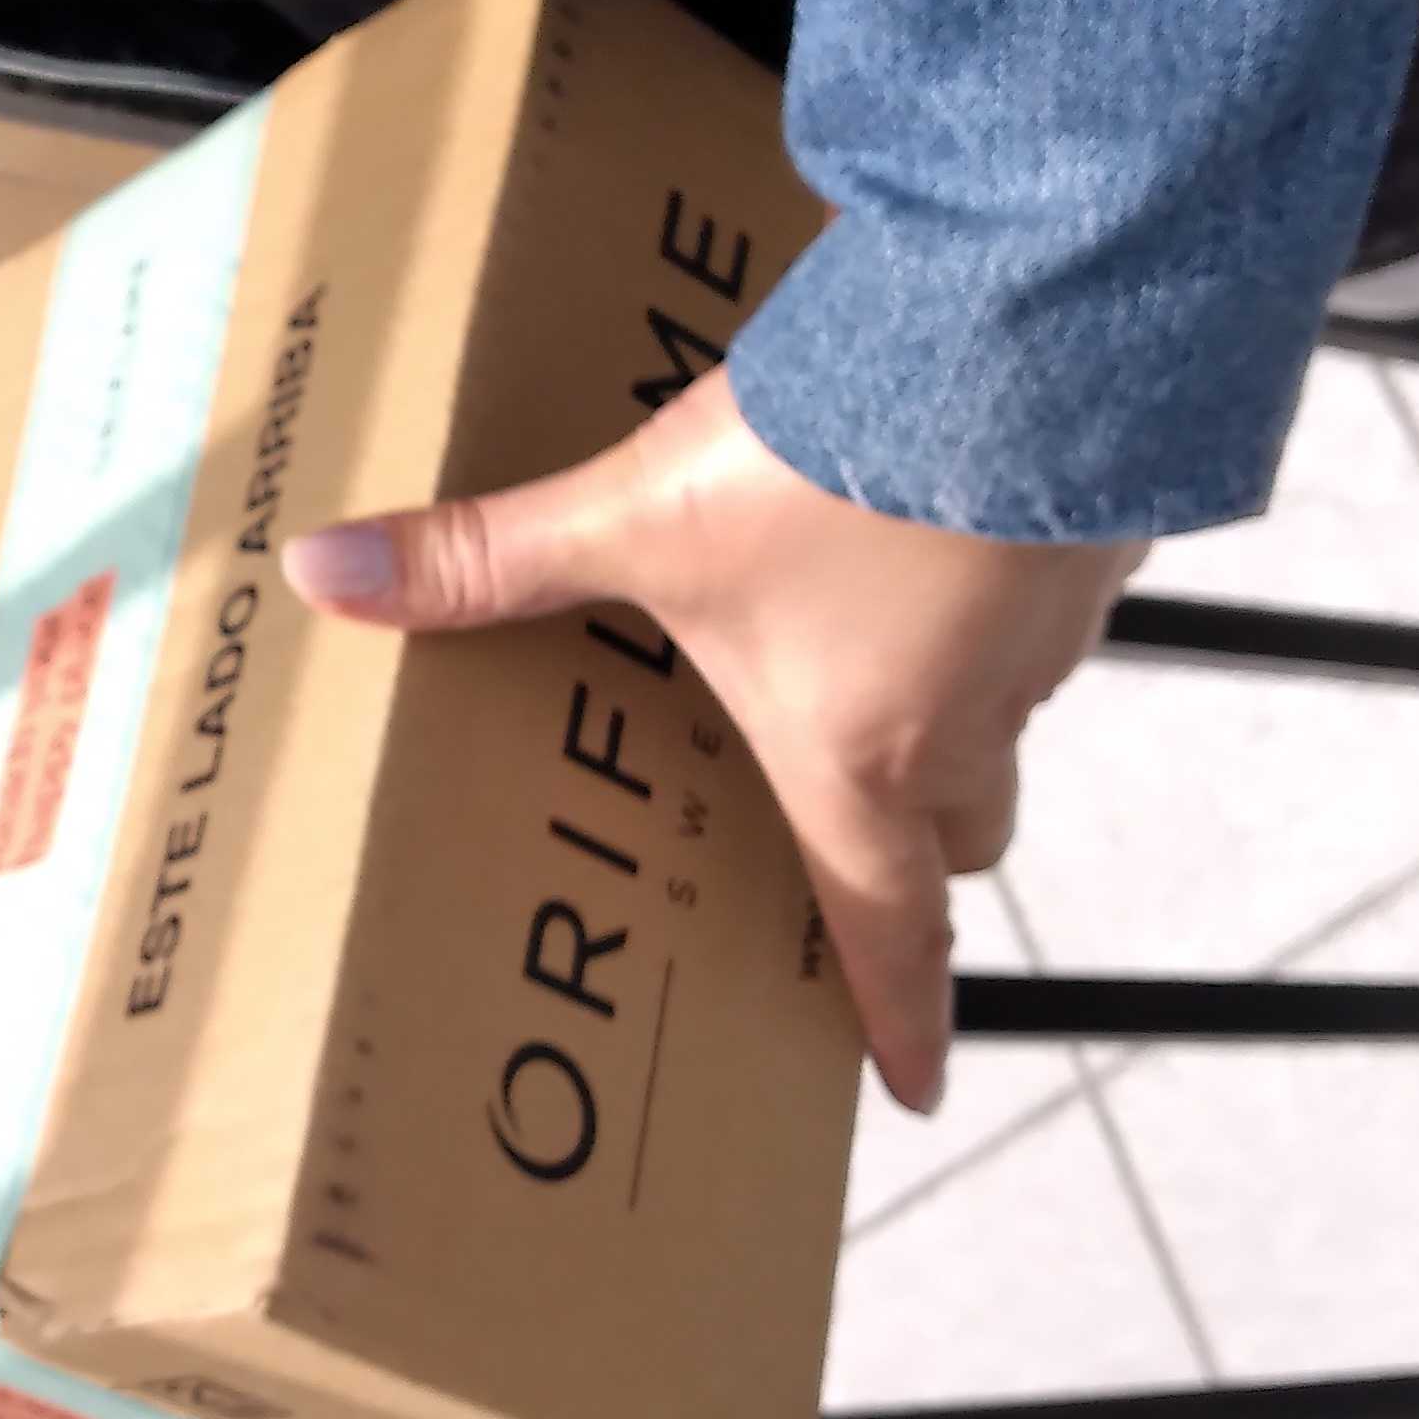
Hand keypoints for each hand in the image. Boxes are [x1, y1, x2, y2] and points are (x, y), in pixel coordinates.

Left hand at [285, 374, 1136, 1114]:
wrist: (1008, 336)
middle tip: (865, 827)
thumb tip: (324, 575)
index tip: (911, 1081)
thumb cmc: (823, 463)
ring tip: (875, 635)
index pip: (886, 927)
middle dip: (918, 841)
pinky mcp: (1094, 539)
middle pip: (962, 828)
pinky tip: (935, 512)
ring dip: (951, 695)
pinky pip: (1046, 599)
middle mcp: (968, 722)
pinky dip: (995, 583)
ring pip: (1006, 710)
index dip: (897, 1012)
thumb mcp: (632, 515)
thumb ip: (480, 559)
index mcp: (857, 761)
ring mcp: (1046, 634)